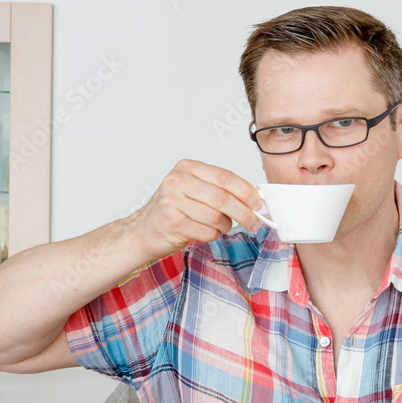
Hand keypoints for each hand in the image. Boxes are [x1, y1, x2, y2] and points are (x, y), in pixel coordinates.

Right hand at [130, 159, 262, 259]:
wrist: (144, 230)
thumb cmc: (174, 210)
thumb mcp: (194, 190)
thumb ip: (219, 189)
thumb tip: (252, 197)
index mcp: (187, 168)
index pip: (224, 177)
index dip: (245, 191)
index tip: (258, 203)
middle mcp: (177, 181)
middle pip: (222, 198)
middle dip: (244, 212)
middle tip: (254, 222)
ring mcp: (172, 201)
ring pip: (216, 217)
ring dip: (226, 226)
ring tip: (224, 227)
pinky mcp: (172, 222)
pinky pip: (206, 231)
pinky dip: (214, 235)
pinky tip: (209, 232)